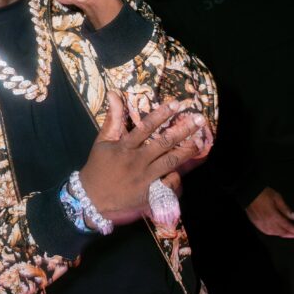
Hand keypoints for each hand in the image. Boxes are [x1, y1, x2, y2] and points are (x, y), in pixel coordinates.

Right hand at [79, 92, 207, 225]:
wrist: (92, 198)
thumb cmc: (98, 167)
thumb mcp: (102, 141)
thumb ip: (112, 119)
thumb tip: (114, 94)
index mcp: (125, 147)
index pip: (146, 127)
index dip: (162, 115)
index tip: (176, 104)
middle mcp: (137, 161)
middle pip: (164, 144)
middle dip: (183, 130)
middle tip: (199, 120)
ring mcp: (145, 178)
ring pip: (170, 162)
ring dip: (187, 151)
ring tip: (201, 141)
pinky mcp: (149, 194)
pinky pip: (168, 184)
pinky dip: (176, 176)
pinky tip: (184, 169)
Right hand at [245, 186, 293, 238]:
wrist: (248, 192)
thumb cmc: (262, 193)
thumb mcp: (277, 198)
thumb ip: (286, 209)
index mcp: (274, 216)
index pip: (289, 227)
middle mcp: (268, 223)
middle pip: (283, 233)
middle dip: (293, 235)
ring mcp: (262, 224)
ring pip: (275, 234)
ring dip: (285, 235)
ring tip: (292, 235)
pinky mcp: (257, 224)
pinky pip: (268, 233)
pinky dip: (275, 234)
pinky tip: (278, 232)